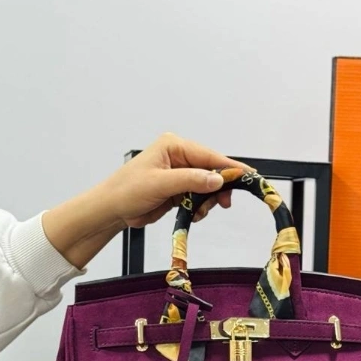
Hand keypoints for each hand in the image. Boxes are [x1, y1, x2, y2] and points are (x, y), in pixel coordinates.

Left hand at [42, 133, 249, 268]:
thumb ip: (191, 181)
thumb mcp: (161, 184)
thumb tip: (217, 180)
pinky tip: (193, 214)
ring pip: (207, 186)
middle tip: (224, 204)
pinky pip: (199, 197)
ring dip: (208, 201)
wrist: (112, 209)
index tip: (248, 177)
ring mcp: (180, 174)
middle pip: (212, 171)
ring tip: (199, 212)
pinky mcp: (178, 190)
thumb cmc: (128, 190)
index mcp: (174, 146)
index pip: (209, 156)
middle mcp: (179, 157)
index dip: (229, 168)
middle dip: (218, 188)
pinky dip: (200, 207)